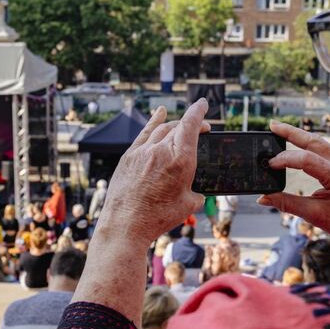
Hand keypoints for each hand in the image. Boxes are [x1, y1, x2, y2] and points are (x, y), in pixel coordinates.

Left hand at [97, 100, 209, 244]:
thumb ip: (196, 192)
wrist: (126, 224)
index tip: (203, 104)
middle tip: (201, 128)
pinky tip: (159, 114)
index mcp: (180, 160)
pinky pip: (144, 133)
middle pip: (178, 126)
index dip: (199, 111)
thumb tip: (197, 192)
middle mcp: (161, 150)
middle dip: (191, 123)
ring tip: (183, 125)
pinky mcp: (129, 156)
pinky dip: (153, 121)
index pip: (191, 125)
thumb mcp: (188, 205)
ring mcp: (143, 151)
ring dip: (175, 124)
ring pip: (161, 128)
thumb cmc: (158, 217)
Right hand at [259, 121, 329, 271]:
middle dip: (291, 132)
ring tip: (280, 130)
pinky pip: (325, 149)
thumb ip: (285, 203)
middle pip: (314, 141)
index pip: (307, 160)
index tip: (270, 164)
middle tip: (272, 126)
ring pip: (319, 142)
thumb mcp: (312, 214)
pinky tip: (296, 142)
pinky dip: (308, 145)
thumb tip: (262, 197)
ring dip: (299, 135)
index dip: (286, 159)